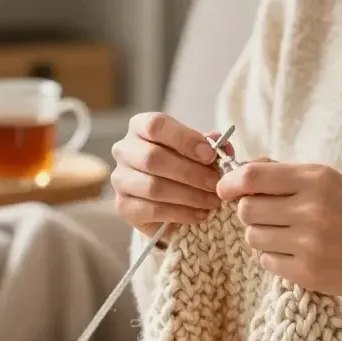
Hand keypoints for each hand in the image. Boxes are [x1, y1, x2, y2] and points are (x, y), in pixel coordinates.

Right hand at [111, 113, 226, 239]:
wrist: (169, 202)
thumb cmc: (183, 167)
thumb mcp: (198, 151)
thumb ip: (210, 146)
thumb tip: (222, 145)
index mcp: (140, 128)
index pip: (156, 126)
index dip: (185, 139)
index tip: (210, 155)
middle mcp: (124, 150)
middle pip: (153, 158)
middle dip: (190, 173)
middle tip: (215, 184)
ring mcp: (120, 179)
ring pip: (153, 187)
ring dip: (189, 196)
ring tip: (212, 201)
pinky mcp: (123, 206)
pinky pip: (152, 210)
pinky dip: (181, 214)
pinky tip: (200, 214)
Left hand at [217, 161, 341, 299]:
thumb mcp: (329, 182)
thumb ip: (284, 174)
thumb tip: (239, 172)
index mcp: (317, 179)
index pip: (252, 176)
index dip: (230, 183)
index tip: (225, 189)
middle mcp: (311, 210)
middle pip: (246, 209)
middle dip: (251, 212)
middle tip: (270, 215)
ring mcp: (308, 244)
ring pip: (253, 237)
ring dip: (263, 236)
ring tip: (289, 235)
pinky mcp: (306, 273)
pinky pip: (266, 261)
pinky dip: (274, 258)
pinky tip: (297, 254)